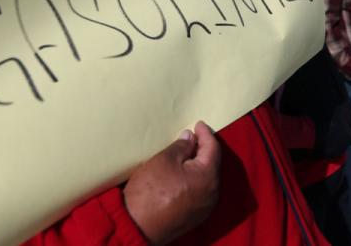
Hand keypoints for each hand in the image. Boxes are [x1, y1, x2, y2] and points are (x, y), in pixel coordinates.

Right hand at [123, 121, 220, 244]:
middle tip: (193, 137)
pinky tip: (184, 173)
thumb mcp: (165, 160)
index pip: (213, 148)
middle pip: (213, 164)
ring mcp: (205, 207)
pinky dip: (195, 179)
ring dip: (199, 165)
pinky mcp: (195, 216)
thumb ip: (182, 146)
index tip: (198, 124)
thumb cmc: (150, 190)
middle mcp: (213, 193)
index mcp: (208, 176)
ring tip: (187, 153)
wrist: (137, 226)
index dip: (206, 134)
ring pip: (206, 179)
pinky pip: (200, 191)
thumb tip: (191, 138)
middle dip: (204, 149)